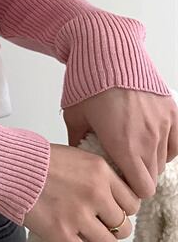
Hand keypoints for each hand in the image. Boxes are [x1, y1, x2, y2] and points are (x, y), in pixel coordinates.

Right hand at [23, 143, 140, 241]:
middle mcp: (95, 192)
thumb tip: (104, 194)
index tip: (111, 213)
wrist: (3, 165)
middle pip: (123, 225)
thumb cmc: (31, 158)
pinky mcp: (61, 232)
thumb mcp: (72, 156)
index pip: (132, 201)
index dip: (122, 210)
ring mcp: (78, 214)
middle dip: (111, 229)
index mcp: (100, 170)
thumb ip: (92, 174)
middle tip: (97, 228)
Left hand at [62, 88, 177, 199]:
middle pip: (152, 177)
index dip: (129, 192)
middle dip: (138, 179)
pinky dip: (165, 148)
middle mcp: (147, 138)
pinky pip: (176, 143)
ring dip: (149, 163)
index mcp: (123, 145)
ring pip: (163, 160)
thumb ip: (78, 143)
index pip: (140, 188)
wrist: (106, 50)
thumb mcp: (73, 116)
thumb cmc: (86, 82)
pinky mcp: (172, 112)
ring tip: (130, 154)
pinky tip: (149, 144)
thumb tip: (78, 159)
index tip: (118, 186)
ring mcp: (163, 124)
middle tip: (121, 171)